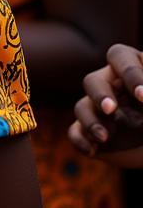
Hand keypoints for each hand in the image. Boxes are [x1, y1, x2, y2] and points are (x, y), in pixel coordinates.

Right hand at [69, 44, 142, 162]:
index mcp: (132, 68)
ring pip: (82, 107)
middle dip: (100, 95)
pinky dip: (80, 140)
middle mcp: (111, 85)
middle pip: (93, 80)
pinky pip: (76, 132)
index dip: (130, 74)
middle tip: (111, 109)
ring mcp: (100, 110)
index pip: (120, 57)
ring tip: (103, 137)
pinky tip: (92, 151)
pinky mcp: (94, 132)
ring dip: (90, 121)